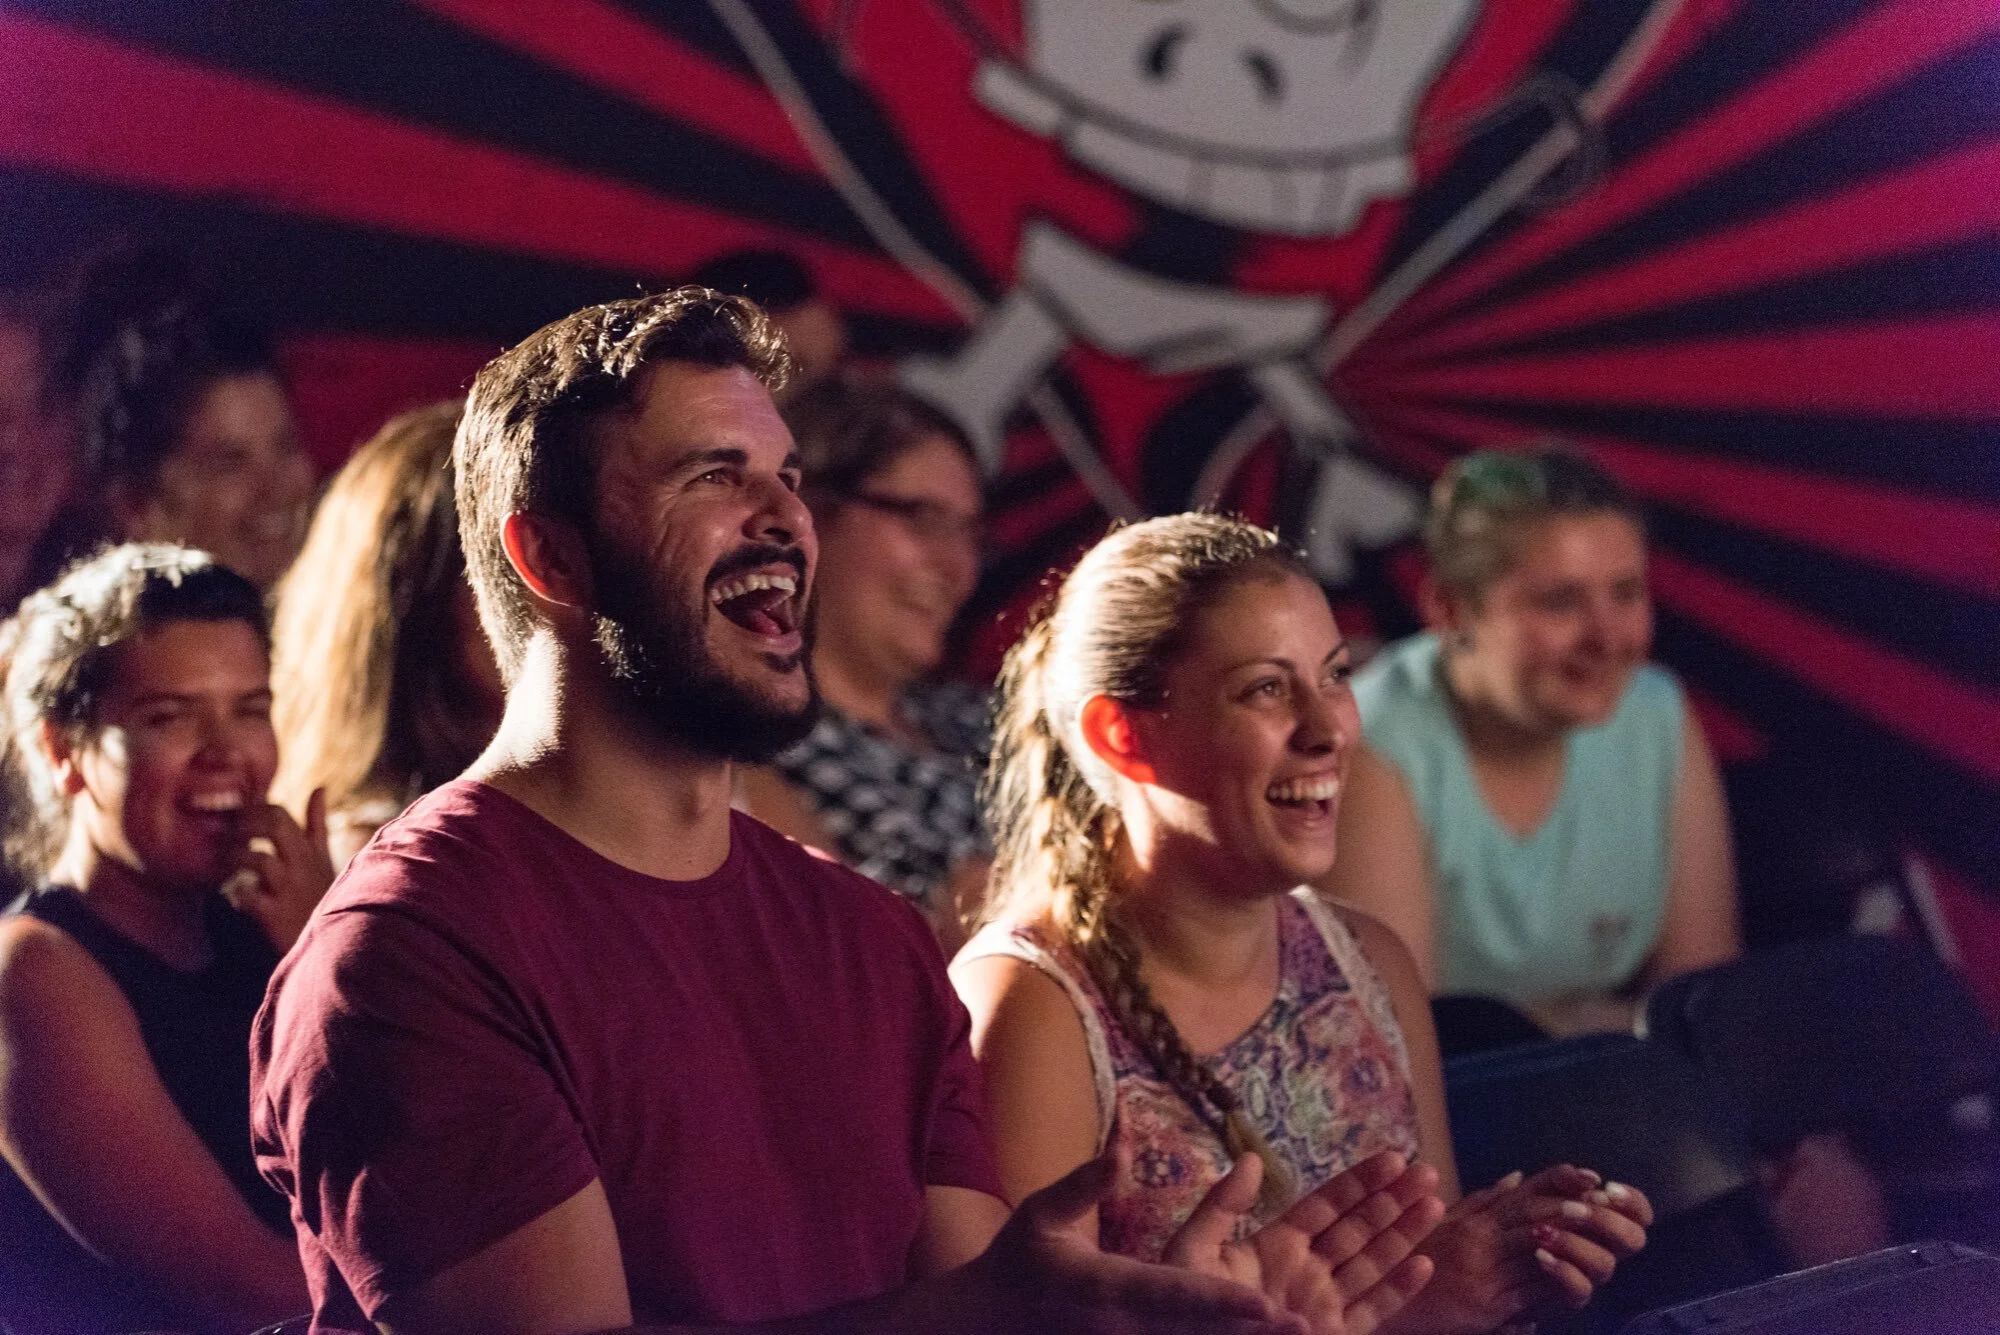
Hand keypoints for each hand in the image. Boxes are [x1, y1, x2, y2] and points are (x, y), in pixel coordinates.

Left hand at [222, 788, 335, 952]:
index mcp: (308, 849)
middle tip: (226, 837)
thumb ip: (317, 823)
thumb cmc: (321, 896)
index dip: (249, 811)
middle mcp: (301, 865)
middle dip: (242, 825)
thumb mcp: (323, 857)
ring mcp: (289, 889)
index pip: (279, 813)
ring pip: (259, 858)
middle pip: (273, 825)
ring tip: (225, 865)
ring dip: (235, 858)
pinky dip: (236, 894)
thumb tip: (319, 788)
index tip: (232, 821)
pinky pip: (249, 897)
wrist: (335, 942)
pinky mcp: (277, 915)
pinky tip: (234, 897)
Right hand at [953, 1143, 1308, 1334]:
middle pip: (1196, 1334)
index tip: (1265, 1304)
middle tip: (1302, 1326)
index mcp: (1105, 1288)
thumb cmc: (1017, 1261)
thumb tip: (1126, 1142)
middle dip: (1249, 1334)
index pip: (1173, 1295)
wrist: (982, 1326)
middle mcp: (1121, 1330)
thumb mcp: (1042, 1213)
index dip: (1221, 1303)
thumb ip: (1085, 1182)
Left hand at [1166, 1150, 1442, 1334]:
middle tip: (1426, 1171)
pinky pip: (1373, 1310)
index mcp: (1276, 1245)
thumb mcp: (1194, 1249)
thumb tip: (1250, 1157)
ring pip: (1373, 1263)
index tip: (1392, 1157)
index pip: (1327, 1206)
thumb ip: (1222, 1205)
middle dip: (1393, 1200)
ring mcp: (1323, 1305)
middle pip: (1358, 1228)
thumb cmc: (1183, 1307)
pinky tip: (1423, 1264)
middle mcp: (1307, 1271)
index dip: (1359, 1182)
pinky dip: (1399, 1289)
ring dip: (1404, 1234)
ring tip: (1434, 1202)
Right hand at [1385, 1166, 1649, 1334]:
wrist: (1389, 1312)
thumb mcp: (1443, 1229)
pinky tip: (1577, 1279)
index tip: (1590, 1178)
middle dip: (1572, 1208)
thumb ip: (1479, 1204)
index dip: (1557, 1181)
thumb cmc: (1414, 1270)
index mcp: (1470, 1221)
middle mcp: (1475, 1238)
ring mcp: (1481, 1270)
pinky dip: (1555, 1283)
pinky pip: (1528, 1291)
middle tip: (1606, 1203)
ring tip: (1599, 1230)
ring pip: (1535, 1248)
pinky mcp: (1484, 1305)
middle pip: (1531, 1214)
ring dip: (1572, 1240)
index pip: (1520, 1193)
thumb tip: (1515, 1177)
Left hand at [1510, 1165, 1650, 1311]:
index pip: (1641, 1215)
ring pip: (1605, 1264)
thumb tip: (1591, 1177)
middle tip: (1577, 1209)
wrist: (1493, 1254)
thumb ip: (1562, 1178)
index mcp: (1605, 1221)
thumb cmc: (1522, 1215)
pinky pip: (1581, 1289)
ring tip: (1543, 1230)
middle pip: (1634, 1240)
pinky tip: (1540, 1255)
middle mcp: (1605, 1248)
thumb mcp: (1536, 1189)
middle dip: (1607, 1220)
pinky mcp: (1571, 1295)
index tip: (1608, 1189)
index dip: (1633, 1202)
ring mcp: (1590, 1274)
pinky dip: (1562, 1270)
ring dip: (1575, 1243)